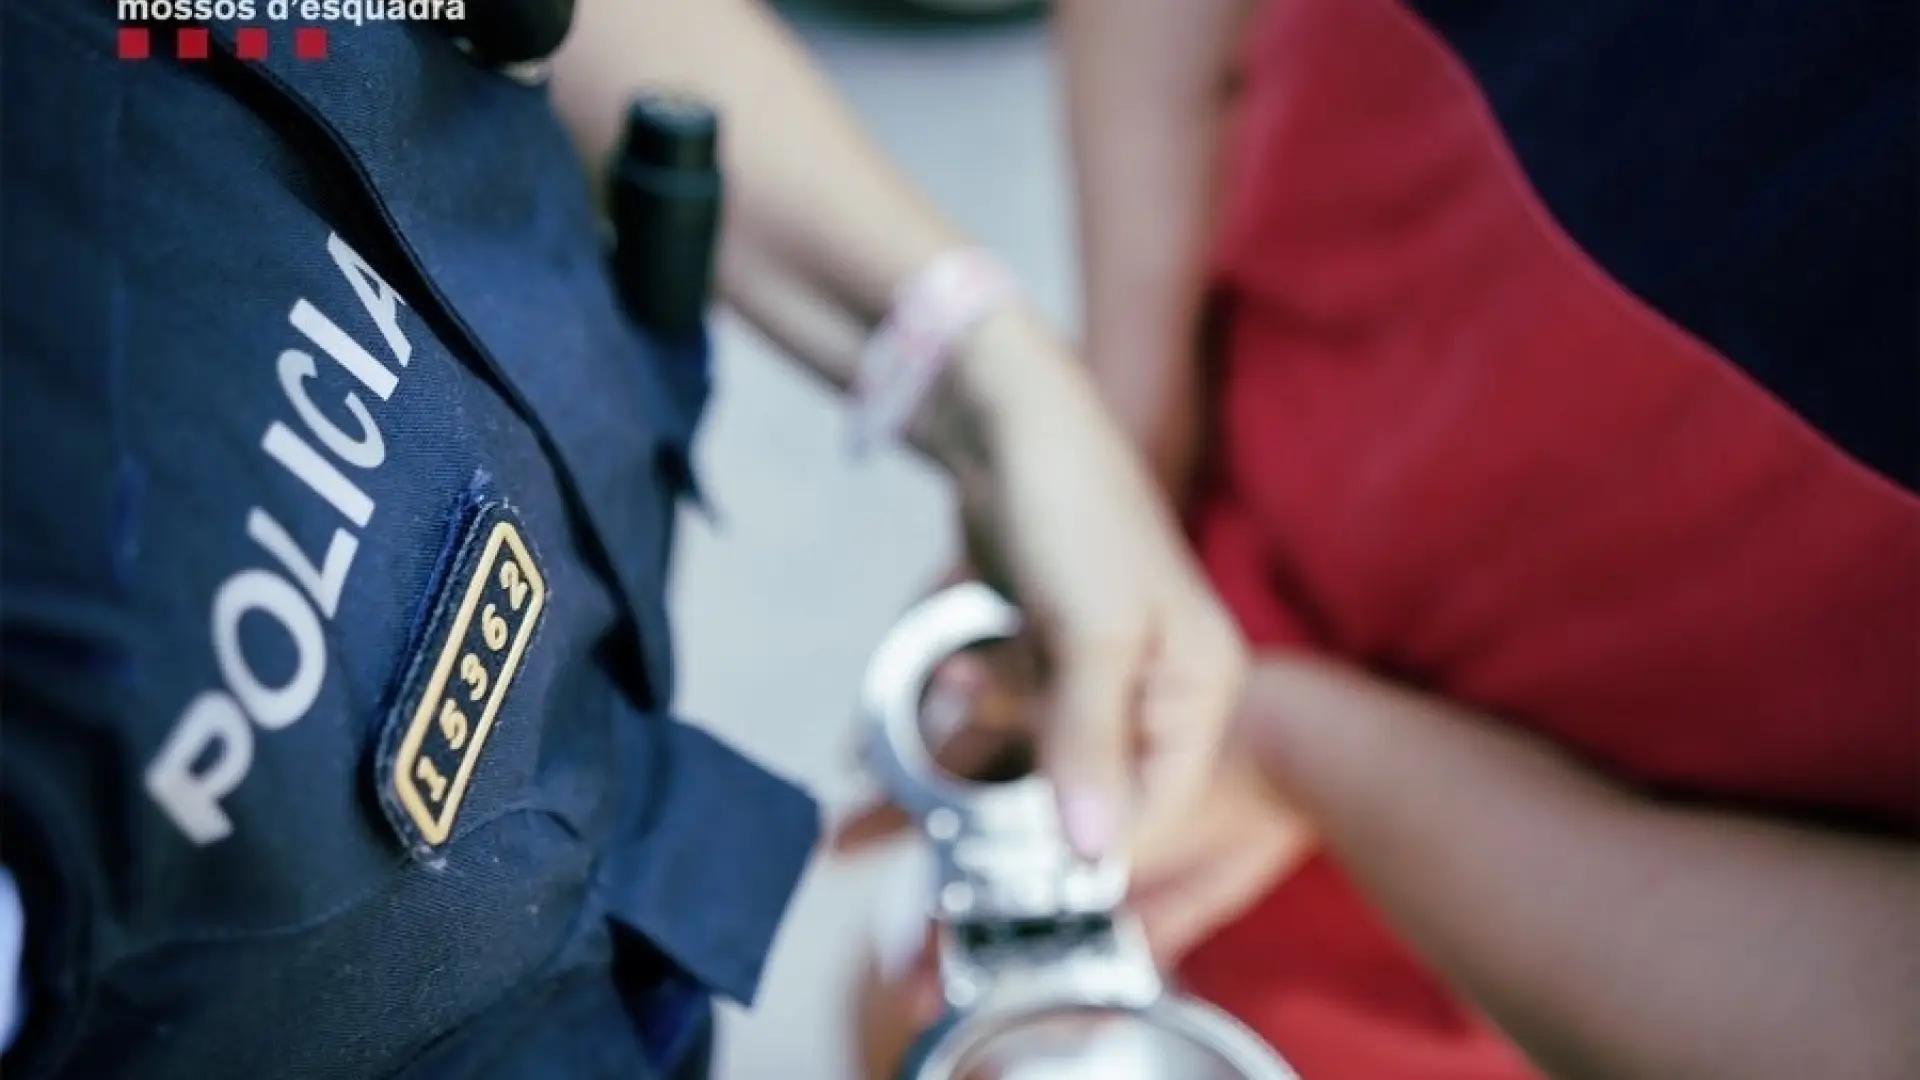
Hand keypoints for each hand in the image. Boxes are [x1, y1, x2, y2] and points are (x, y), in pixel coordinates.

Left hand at [911, 309, 1246, 859]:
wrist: (1011, 413)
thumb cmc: (1072, 505)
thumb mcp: (1090, 632)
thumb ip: (1092, 743)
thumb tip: (1094, 854)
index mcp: (1202, 686)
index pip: (1156, 806)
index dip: (1087, 847)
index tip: (1013, 874)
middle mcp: (1164, 685)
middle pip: (1098, 786)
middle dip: (1024, 802)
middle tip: (952, 816)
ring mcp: (1105, 666)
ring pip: (1046, 751)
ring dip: (985, 749)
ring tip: (933, 729)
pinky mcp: (1054, 646)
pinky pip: (1014, 709)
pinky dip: (974, 705)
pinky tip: (937, 687)